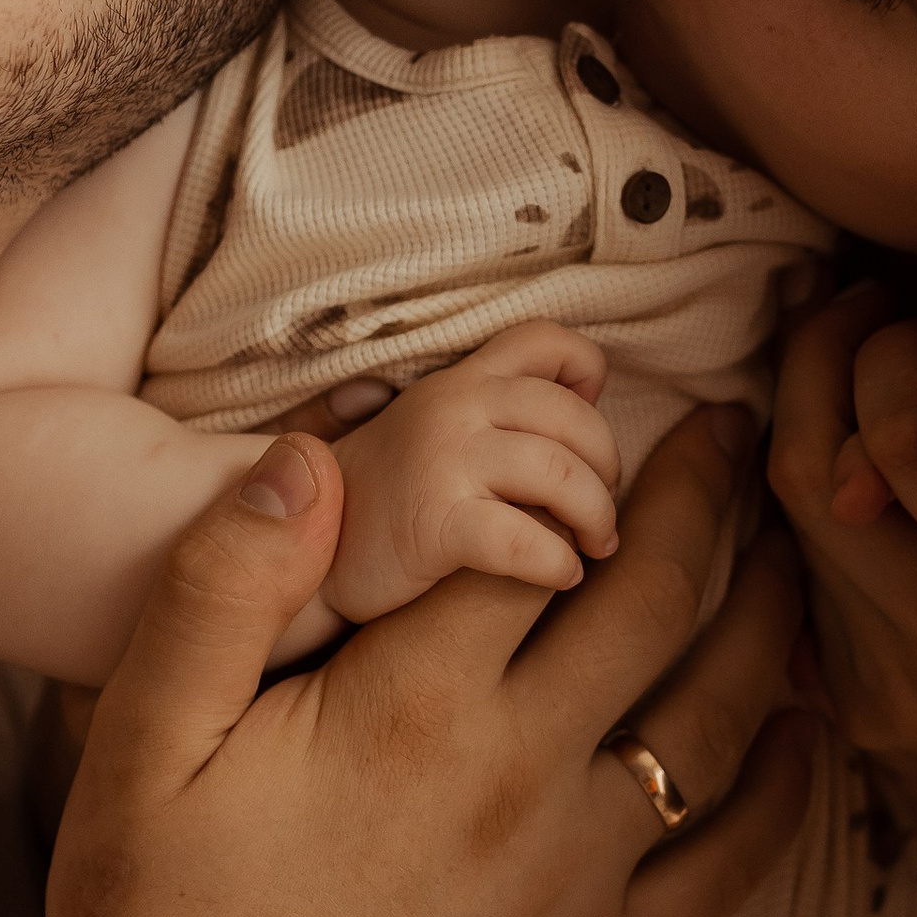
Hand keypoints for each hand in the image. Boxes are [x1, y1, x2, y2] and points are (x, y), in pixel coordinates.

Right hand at [45, 403, 814, 916]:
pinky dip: (786, 793)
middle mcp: (520, 770)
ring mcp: (576, 870)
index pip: (530, 534)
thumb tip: (303, 456)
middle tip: (729, 434)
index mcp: (412, 700)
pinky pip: (728, 863)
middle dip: (703, 500)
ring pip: (718, 716)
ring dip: (766, 619)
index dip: (580, 456)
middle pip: (653, 600)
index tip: (617, 405)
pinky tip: (809, 735)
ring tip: (787, 547)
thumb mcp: (143, 742)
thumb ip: (221, 585)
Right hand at [317, 322, 622, 620]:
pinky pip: (527, 541)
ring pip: (563, 475)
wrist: (310, 551)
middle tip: (599, 513)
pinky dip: (559, 563)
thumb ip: (497, 414)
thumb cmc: (390, 497)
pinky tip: (561, 576)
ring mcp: (442, 460)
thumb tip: (588, 408)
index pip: (546, 340)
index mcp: (461, 379)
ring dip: (595, 518)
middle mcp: (453, 406)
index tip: (585, 434)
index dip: (586, 374)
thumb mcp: (438, 430)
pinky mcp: (434, 523)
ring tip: (592, 548)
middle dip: (606, 470)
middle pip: (573, 417)